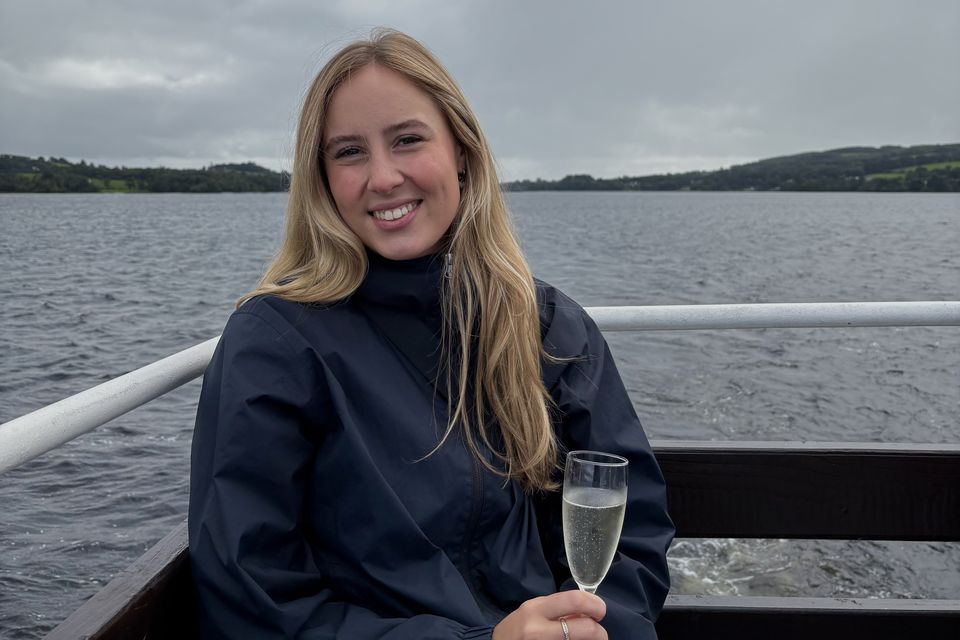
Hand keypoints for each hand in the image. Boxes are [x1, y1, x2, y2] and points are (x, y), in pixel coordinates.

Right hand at [492, 591, 606, 639]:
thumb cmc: (518, 629)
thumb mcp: (533, 610)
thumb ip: (558, 608)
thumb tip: (588, 610)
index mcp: (536, 609)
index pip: (575, 600)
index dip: (595, 605)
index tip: (600, 611)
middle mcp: (538, 630)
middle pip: (586, 628)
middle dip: (600, 632)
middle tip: (599, 634)